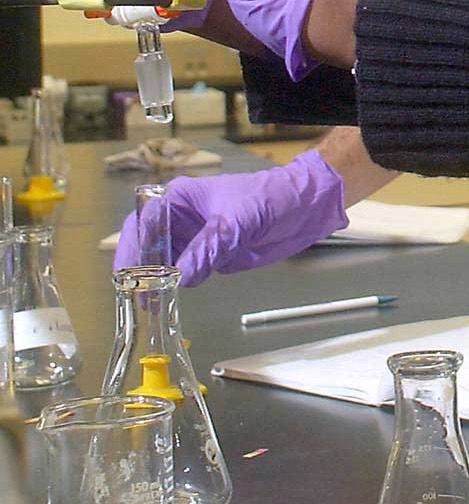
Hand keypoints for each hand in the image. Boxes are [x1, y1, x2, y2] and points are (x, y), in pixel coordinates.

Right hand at [112, 150, 347, 285]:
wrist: (304, 208)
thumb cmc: (272, 197)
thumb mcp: (239, 220)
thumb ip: (210, 247)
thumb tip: (180, 277)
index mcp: (181, 197)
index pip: (144, 223)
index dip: (134, 248)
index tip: (130, 274)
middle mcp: (180, 219)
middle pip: (145, 245)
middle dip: (138, 270)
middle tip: (136, 297)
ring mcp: (192, 239)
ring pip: (159, 263)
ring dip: (152, 283)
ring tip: (150, 306)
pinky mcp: (206, 256)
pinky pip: (180, 274)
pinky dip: (171, 288)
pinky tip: (166, 302)